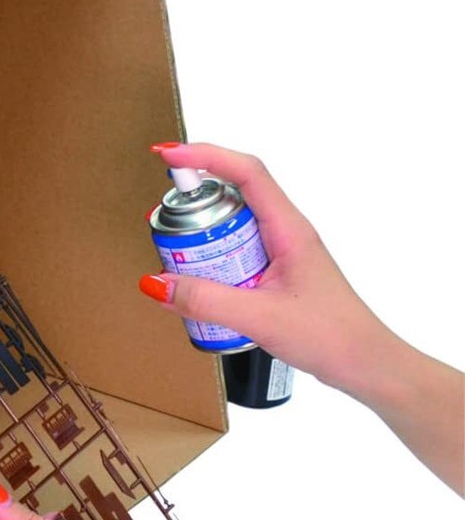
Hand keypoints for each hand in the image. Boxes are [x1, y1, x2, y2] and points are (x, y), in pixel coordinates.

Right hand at [140, 142, 396, 395]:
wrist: (364, 363)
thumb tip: (156, 283)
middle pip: (234, 196)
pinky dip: (212, 262)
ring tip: (177, 261)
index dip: (206, 156)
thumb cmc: (328, 335)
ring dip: (202, 237)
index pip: (246, 173)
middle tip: (164, 223)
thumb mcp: (258, 318)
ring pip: (233, 226)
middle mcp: (285, 232)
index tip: (169, 156)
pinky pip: (236, 253)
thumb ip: (205, 300)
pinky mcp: (275, 273)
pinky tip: (200, 287)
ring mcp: (281, 252)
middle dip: (195, 204)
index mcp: (288, 228)